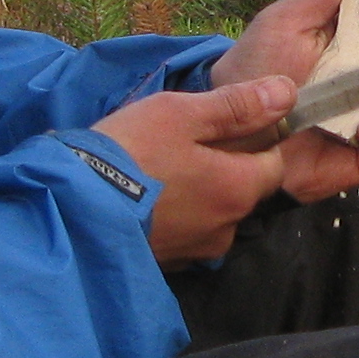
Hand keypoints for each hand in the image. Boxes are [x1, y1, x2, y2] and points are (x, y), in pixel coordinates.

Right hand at [93, 75, 295, 263]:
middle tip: (187, 145)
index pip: (275, 167)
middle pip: (243, 193)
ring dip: (200, 196)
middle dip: (227, 170)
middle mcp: (226, 228)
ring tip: (163, 173)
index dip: (261, 144)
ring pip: (214, 216)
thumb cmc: (131, 153)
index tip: (233, 128)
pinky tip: (148, 201)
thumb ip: (237, 106)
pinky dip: (176, 218)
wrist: (71, 209)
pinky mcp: (167, 265)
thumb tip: (287, 92)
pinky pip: (185, 235)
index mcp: (238, 189)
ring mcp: (196, 252)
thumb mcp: (181, 114)